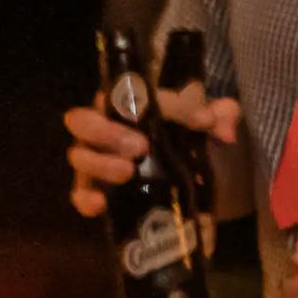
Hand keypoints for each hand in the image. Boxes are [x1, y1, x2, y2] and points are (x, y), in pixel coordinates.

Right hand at [65, 86, 236, 215]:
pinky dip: (84, 198)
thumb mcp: (210, 127)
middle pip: (83, 121)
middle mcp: (104, 130)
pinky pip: (78, 194)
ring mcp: (95, 162)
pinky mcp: (95, 192)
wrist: (194, 187)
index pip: (136, 94)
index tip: (200, 121)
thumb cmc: (192, 144)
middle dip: (106, 132)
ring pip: (78, 156)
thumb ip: (220, 115)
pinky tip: (100, 203)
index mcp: (129, 106)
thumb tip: (220, 125)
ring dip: (99, 163)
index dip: (169, 106)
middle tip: (140, 146)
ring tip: (127, 172)